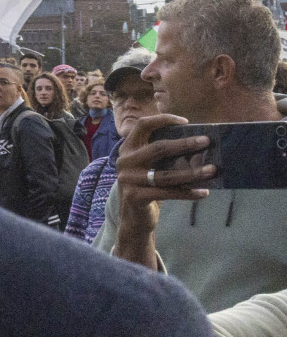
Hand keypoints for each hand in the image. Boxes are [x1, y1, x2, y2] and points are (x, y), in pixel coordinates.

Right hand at [111, 111, 213, 266]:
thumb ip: (162, 154)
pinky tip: (204, 192)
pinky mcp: (135, 196)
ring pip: (166, 174)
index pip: (143, 125)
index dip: (163, 119)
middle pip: (158, 148)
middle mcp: (125, 161)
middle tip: (206, 142)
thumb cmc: (147, 186)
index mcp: (128, 149)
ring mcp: (128, 179)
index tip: (186, 122)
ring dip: (192, 172)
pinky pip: (167, 193)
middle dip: (185, 144)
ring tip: (212, 170)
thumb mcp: (148, 166)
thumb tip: (197, 142)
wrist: (133, 217)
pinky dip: (188, 193)